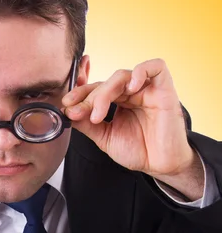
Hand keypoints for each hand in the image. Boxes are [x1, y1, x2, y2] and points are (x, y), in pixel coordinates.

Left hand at [62, 58, 193, 178]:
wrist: (160, 166)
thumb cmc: (139, 151)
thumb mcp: (105, 138)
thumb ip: (87, 124)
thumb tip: (68, 111)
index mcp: (118, 101)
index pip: (96, 89)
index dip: (80, 93)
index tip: (66, 104)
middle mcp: (132, 92)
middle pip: (106, 82)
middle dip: (89, 98)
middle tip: (79, 114)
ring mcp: (147, 90)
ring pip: (122, 76)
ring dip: (105, 92)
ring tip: (98, 114)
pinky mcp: (165, 89)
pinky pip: (155, 67)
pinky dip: (141, 72)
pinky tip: (131, 89)